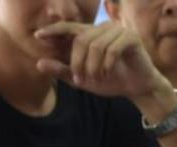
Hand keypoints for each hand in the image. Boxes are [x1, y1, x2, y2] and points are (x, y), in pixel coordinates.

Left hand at [34, 22, 165, 99]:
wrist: (139, 88)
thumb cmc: (112, 81)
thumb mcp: (83, 79)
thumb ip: (63, 71)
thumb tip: (39, 63)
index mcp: (91, 34)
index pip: (68, 27)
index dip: (53, 30)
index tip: (38, 36)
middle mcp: (103, 28)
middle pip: (81, 40)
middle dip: (78, 62)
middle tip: (80, 79)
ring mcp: (118, 31)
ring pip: (96, 45)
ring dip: (93, 66)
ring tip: (97, 78)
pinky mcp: (132, 38)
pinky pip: (113, 49)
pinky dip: (108, 64)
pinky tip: (108, 73)